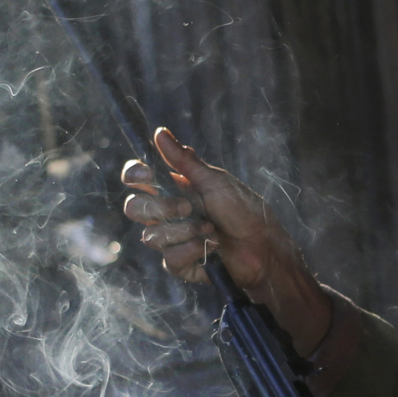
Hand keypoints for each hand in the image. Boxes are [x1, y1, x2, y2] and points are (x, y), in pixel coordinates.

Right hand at [121, 128, 331, 349]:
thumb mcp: (215, 182)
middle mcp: (168, 213)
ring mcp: (172, 239)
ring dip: (184, 232)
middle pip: (135, 208)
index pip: (138, 179)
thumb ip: (185, 161)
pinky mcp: (180, 264)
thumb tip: (160, 133)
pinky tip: (211, 249)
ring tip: (211, 230)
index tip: (147, 176)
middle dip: (161, 208)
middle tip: (188, 208)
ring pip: (151, 236)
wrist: (263, 247)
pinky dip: (191, 251)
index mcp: (174, 188)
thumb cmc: (243, 210)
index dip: (134, 175)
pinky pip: (169, 259)